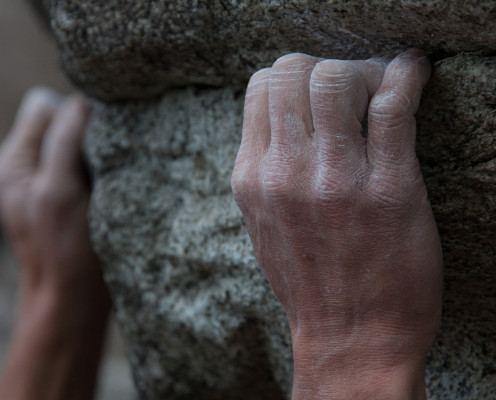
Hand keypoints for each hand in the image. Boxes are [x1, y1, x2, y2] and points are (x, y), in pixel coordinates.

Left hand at [0, 87, 99, 299]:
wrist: (74, 300)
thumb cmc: (63, 249)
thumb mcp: (58, 191)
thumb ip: (64, 141)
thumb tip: (84, 100)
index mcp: (14, 161)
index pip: (45, 106)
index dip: (72, 118)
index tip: (91, 148)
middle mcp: (31, 166)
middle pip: (65, 121)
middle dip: (88, 136)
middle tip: (101, 170)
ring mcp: (53, 181)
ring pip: (83, 141)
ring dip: (101, 154)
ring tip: (107, 185)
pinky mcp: (75, 195)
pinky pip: (94, 163)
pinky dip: (107, 170)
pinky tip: (113, 193)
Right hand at [232, 50, 441, 398]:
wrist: (350, 339)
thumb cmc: (308, 282)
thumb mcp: (261, 224)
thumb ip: (265, 168)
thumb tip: (282, 120)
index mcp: (251, 178)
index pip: (261, 86)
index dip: (295, 77)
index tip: (319, 92)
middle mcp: (284, 172)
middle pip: (296, 70)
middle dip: (327, 67)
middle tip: (353, 88)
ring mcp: (335, 179)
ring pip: (339, 77)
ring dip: (365, 70)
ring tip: (382, 88)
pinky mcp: (389, 188)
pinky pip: (394, 105)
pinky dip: (407, 75)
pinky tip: (413, 75)